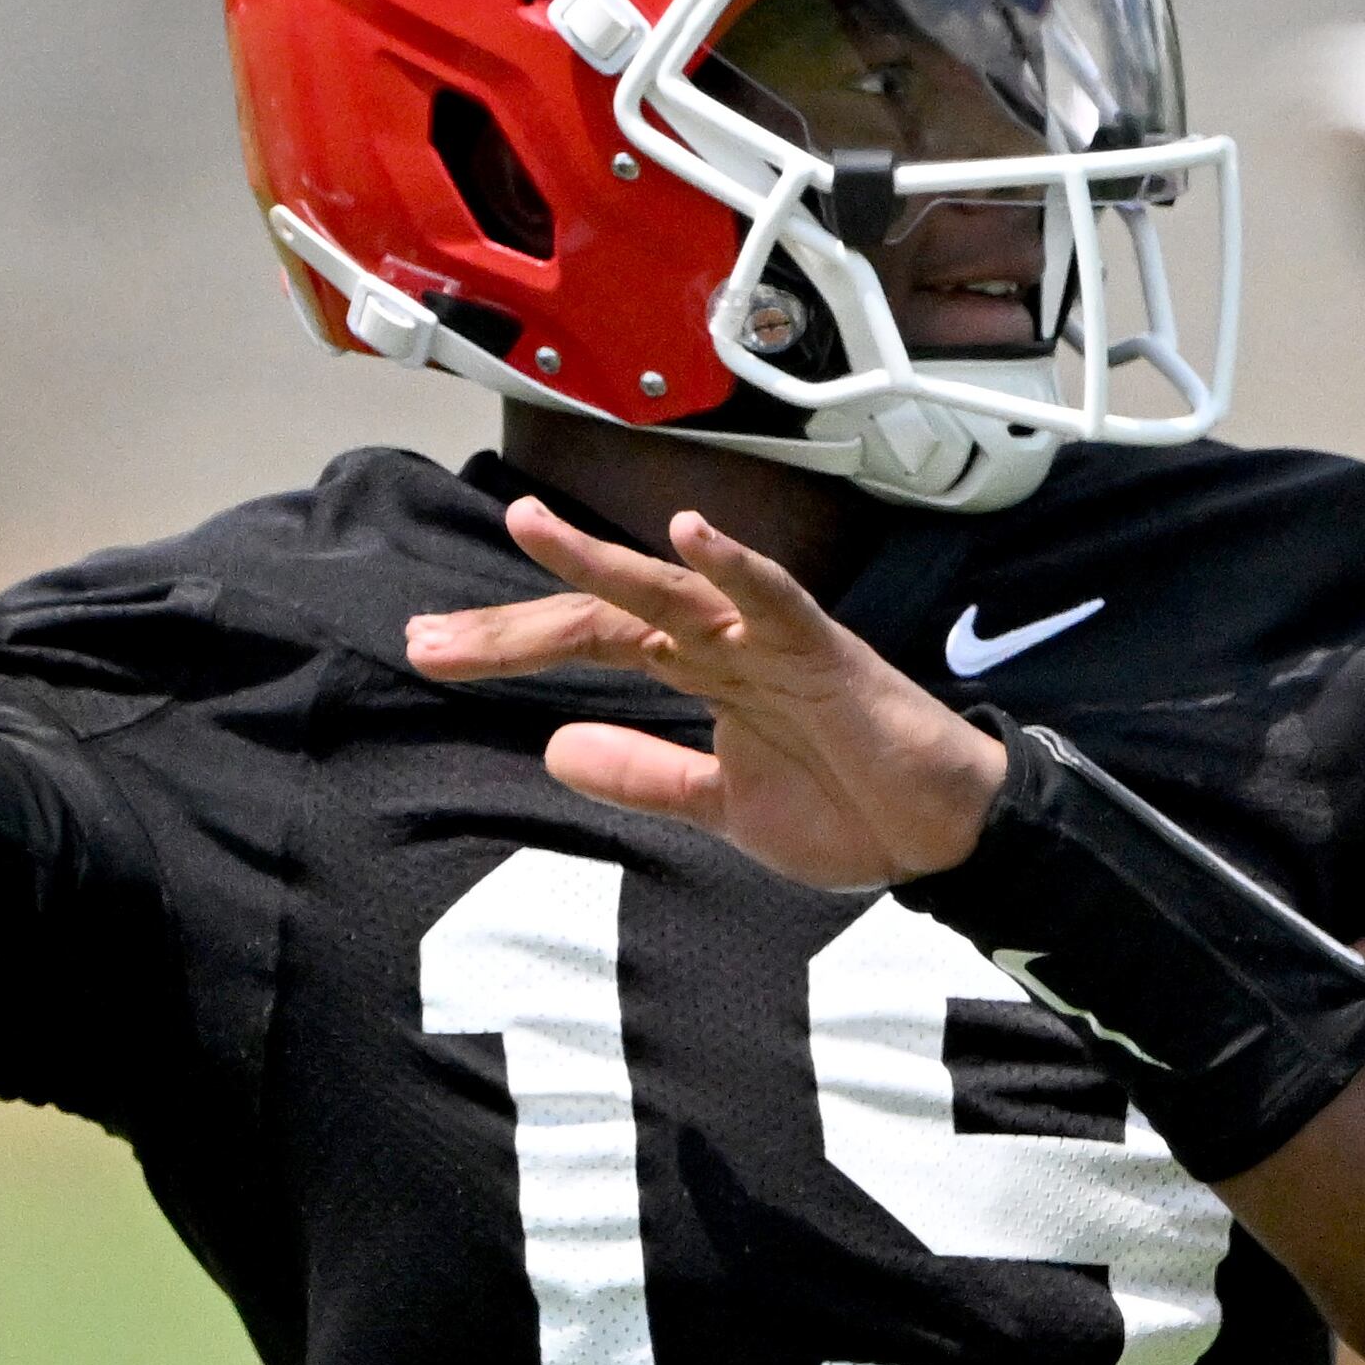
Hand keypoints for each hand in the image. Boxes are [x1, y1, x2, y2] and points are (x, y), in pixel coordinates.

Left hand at [403, 496, 1005, 888]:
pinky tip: (686, 535)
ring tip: (524, 526)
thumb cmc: (845, 807)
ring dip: (597, 559)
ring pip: (669, 589)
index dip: (506, 646)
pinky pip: (774, 598)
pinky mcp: (824, 652)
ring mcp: (769, 640)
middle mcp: (720, 642)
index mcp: (695, 670)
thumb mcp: (719, 804)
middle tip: (426, 635)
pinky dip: (733, 565)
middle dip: (514, 625)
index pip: (583, 641)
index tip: (428, 652)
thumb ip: (643, 774)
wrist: (937, 838)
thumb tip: (553, 751)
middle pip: (601, 614)